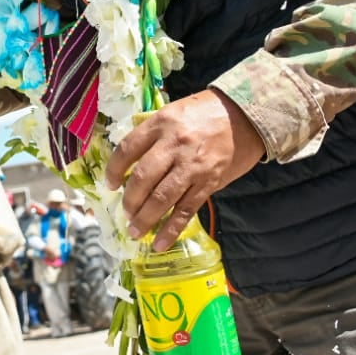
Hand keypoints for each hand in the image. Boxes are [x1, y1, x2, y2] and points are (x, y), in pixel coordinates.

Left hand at [105, 88, 264, 251]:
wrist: (246, 116)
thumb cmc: (206, 112)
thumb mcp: (173, 112)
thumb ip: (154, 135)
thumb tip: (132, 164)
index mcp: (161, 123)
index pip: (128, 149)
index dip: (114, 170)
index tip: (110, 184)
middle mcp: (175, 145)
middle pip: (143, 177)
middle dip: (129, 200)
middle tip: (125, 212)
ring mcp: (192, 166)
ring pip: (162, 197)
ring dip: (145, 218)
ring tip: (135, 231)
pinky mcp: (209, 182)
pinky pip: (186, 210)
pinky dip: (171, 229)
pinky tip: (159, 242)